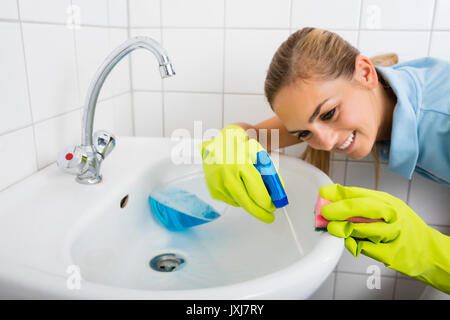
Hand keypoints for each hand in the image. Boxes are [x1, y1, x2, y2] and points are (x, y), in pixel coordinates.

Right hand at [198, 125, 275, 222]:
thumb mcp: (261, 156)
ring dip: (249, 203)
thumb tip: (276, 193)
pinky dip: (238, 198)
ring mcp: (217, 183)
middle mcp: (226, 175)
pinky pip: (230, 200)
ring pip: (238, 203)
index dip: (267, 203)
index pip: (257, 192)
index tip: (273, 207)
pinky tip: (240, 187)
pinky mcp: (213, 188)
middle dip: (259, 212)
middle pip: (246, 202)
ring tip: (254, 193)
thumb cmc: (243, 145)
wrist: (222, 140)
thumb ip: (270, 175)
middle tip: (268, 217)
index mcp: (240, 164)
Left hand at [320, 184, 449, 292]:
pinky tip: (350, 243)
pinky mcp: (393, 253)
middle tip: (326, 212)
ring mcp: (394, 234)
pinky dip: (355, 245)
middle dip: (342, 208)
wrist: (429, 252)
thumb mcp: (385, 211)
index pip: (361, 193)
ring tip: (335, 229)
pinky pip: (367, 248)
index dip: (339, 193)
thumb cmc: (403, 229)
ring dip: (346, 228)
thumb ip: (361, 208)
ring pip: (366, 229)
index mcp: (388, 202)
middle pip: (365, 207)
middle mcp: (393, 215)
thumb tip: (331, 204)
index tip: (323, 193)